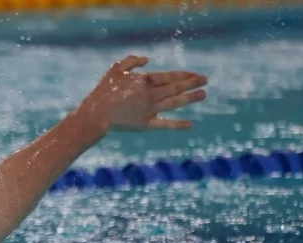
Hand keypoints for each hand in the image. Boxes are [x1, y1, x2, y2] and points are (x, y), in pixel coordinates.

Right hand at [77, 55, 207, 132]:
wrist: (96, 114)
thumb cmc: (104, 91)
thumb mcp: (116, 69)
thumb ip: (132, 61)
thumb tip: (148, 59)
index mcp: (144, 81)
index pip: (170, 76)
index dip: (185, 75)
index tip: (196, 74)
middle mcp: (150, 95)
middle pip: (176, 88)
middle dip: (192, 83)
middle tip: (206, 80)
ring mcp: (149, 110)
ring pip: (174, 103)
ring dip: (190, 99)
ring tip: (203, 95)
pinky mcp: (145, 124)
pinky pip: (165, 124)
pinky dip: (177, 124)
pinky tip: (190, 124)